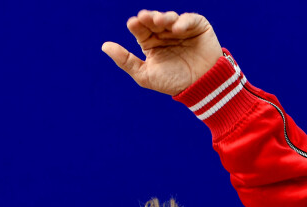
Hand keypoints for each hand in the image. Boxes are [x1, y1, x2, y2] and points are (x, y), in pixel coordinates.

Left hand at [102, 10, 222, 94]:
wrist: (202, 89)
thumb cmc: (173, 83)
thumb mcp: (146, 75)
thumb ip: (126, 61)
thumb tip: (104, 46)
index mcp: (152, 42)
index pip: (141, 29)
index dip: (137, 25)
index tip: (133, 23)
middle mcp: (165, 33)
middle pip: (154, 20)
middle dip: (150, 18)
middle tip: (145, 18)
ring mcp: (182, 29)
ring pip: (170, 17)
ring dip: (165, 18)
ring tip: (160, 22)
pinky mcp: (198, 27)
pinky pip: (190, 20)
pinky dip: (184, 22)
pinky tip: (177, 29)